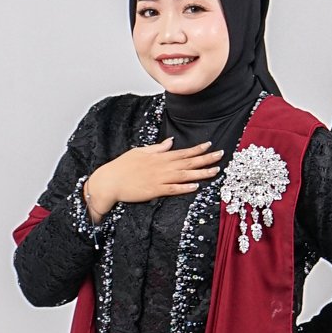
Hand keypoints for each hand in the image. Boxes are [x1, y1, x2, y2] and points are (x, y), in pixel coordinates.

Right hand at [84, 139, 222, 219]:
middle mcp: (162, 166)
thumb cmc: (122, 166)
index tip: (210, 145)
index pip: (183, 152)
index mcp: (159, 156)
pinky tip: (196, 186)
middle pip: (188, 161)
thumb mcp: (140, 151)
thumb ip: (157, 147)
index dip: (198, 149)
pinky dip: (184, 187)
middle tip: (222, 155)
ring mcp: (159, 178)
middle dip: (206, 158)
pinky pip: (172, 189)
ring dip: (201, 172)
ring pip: (184, 175)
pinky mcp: (154, 190)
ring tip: (216, 170)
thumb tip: (170, 141)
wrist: (109, 181)